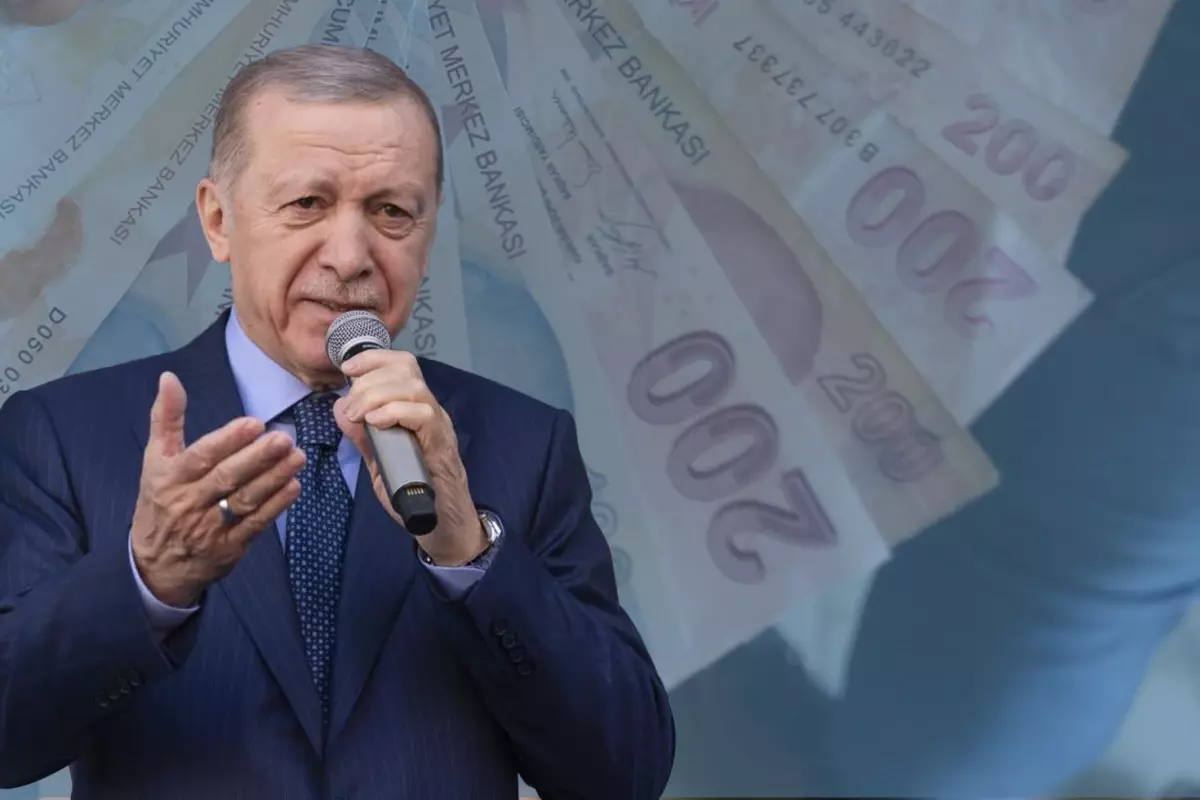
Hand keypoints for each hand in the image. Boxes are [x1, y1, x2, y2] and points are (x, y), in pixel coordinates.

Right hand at [131, 372, 305, 606]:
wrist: (154, 564)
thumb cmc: (160, 500)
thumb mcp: (155, 460)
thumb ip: (166, 419)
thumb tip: (169, 377)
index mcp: (170, 478)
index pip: (201, 456)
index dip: (227, 440)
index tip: (254, 423)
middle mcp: (188, 503)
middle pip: (226, 478)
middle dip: (257, 458)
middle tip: (285, 438)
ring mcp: (208, 528)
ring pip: (244, 500)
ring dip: (274, 478)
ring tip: (297, 457)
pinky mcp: (228, 549)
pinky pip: (254, 524)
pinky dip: (276, 506)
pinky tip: (294, 486)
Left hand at [333, 349, 486, 565]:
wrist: (441, 525)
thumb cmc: (412, 492)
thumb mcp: (379, 460)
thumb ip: (363, 436)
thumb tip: (341, 408)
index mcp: (415, 409)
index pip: (401, 366)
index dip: (374, 359)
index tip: (348, 368)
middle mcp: (430, 411)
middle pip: (406, 370)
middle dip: (369, 381)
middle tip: (351, 408)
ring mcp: (438, 426)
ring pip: (413, 388)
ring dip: (378, 396)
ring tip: (360, 416)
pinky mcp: (441, 445)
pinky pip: (423, 415)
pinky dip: (396, 412)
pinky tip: (377, 423)